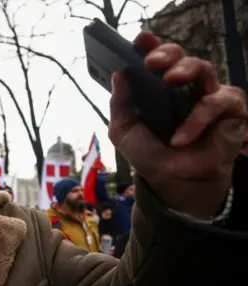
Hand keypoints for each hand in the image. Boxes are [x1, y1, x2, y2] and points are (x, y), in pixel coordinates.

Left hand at [109, 32, 247, 217]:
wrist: (173, 183)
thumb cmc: (150, 155)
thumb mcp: (124, 131)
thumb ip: (120, 104)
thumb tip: (118, 74)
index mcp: (158, 89)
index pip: (157, 60)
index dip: (150, 46)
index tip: (140, 40)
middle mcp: (184, 88)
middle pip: (181, 57)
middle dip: (167, 53)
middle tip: (152, 61)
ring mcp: (208, 96)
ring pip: (203, 68)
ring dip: (185, 70)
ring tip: (170, 80)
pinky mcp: (230, 110)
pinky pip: (217, 102)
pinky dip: (198, 119)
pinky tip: (181, 138)